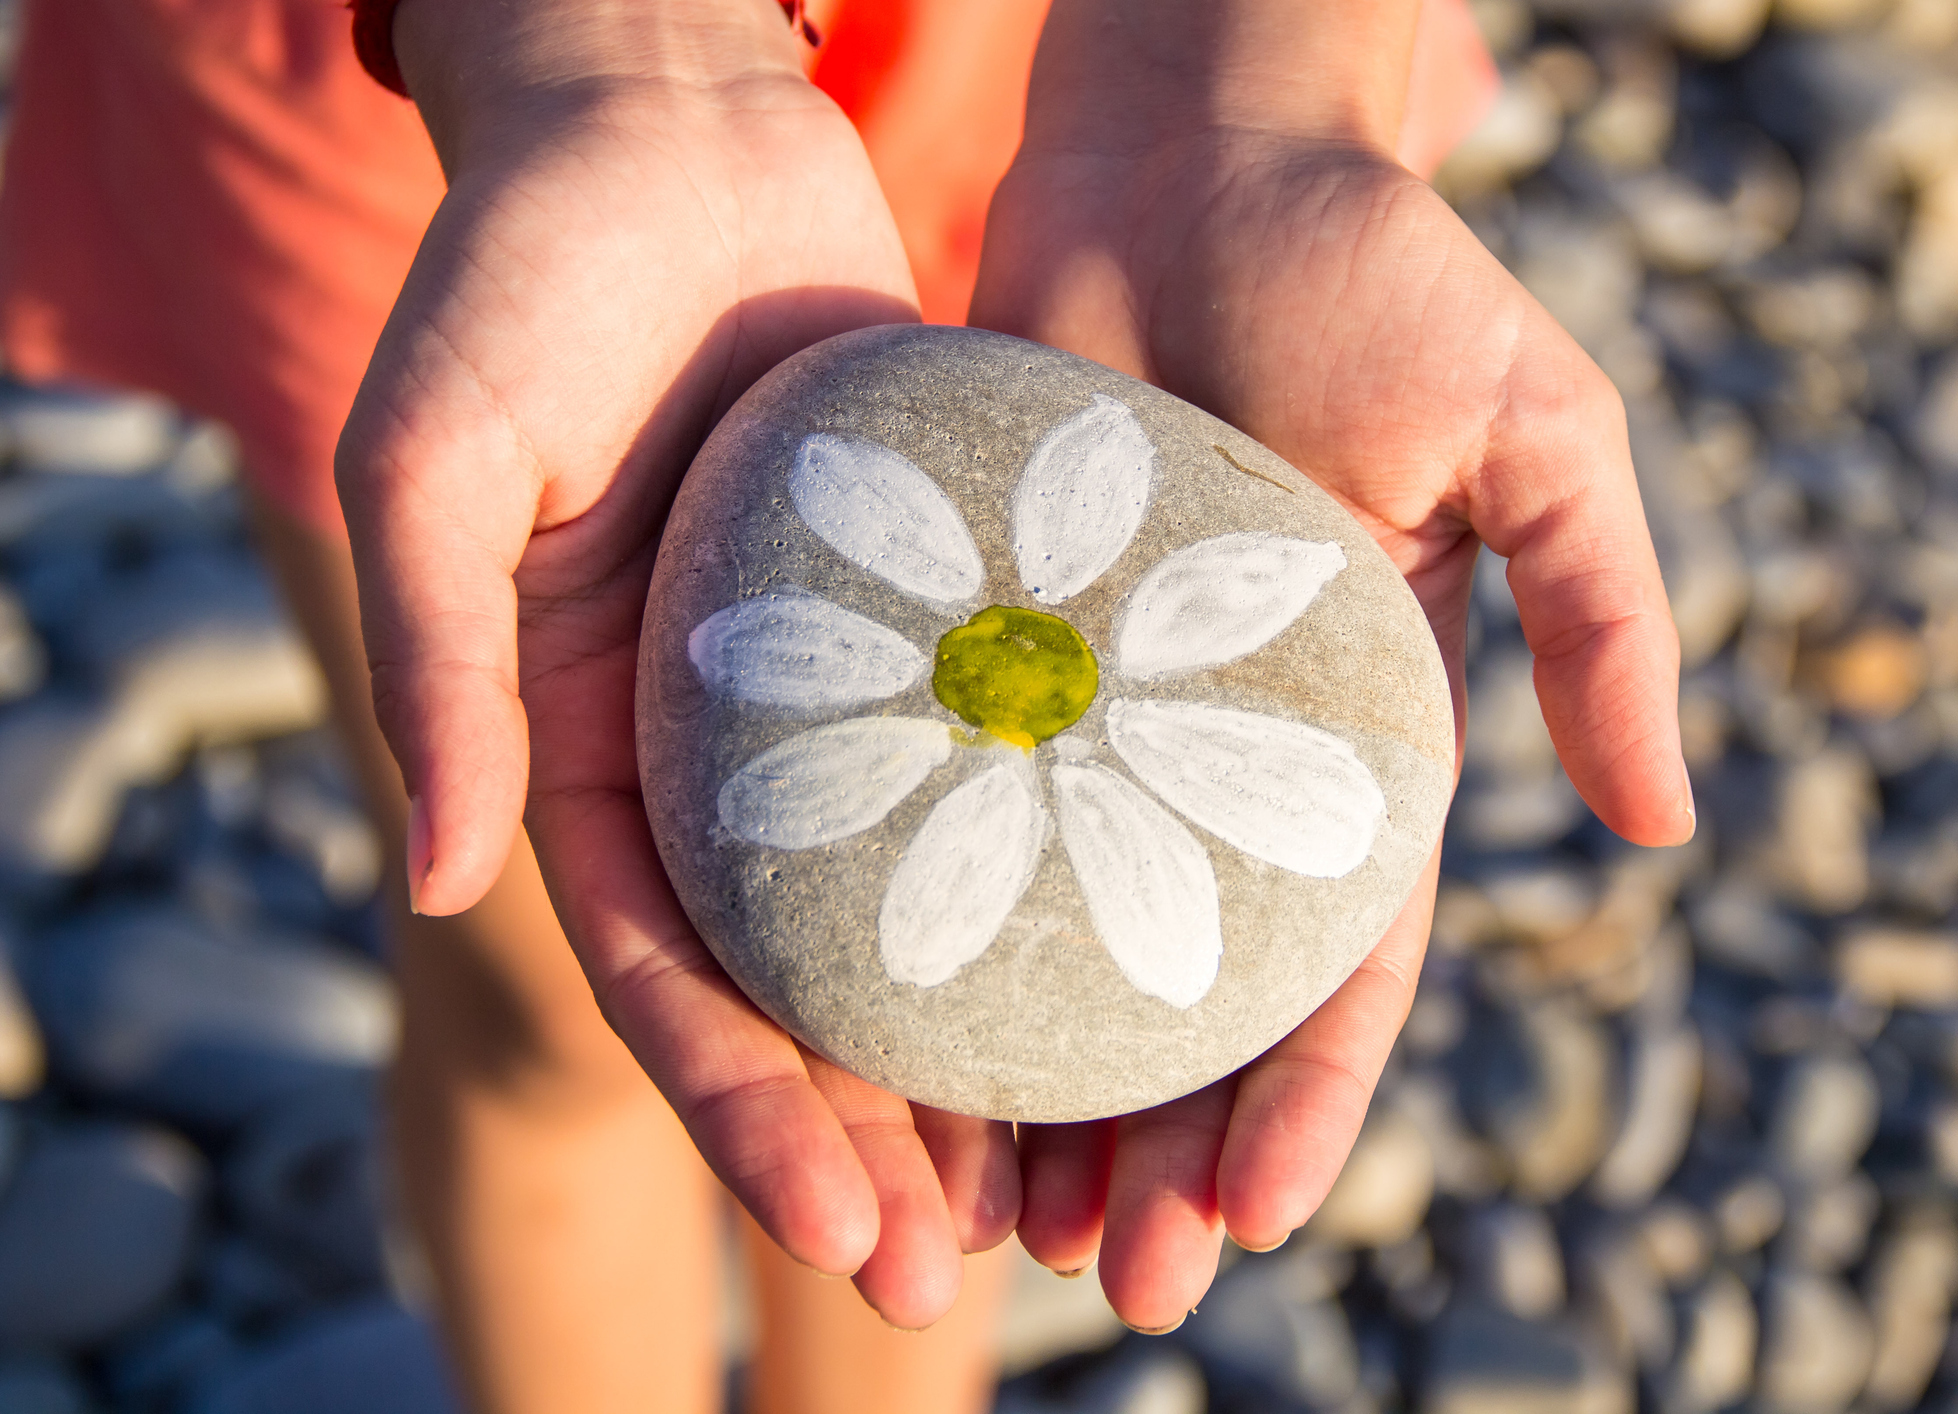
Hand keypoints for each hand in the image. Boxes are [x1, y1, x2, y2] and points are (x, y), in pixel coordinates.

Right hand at [338, 0, 1015, 1327]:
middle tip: (972, 1268)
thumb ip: (438, 659)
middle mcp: (716, 750)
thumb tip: (433, 877)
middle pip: (802, 987)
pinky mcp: (934, 622)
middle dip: (875, 1136)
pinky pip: (1004, 773)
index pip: (672, 974)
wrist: (669, 127)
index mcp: (583, 746)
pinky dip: (1053, 874)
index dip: (751, 1116)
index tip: (849, 1231)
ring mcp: (834, 697)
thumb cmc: (528, 271)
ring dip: (978, 1053)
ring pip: (916, 912)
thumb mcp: (435, 451)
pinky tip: (1140, 961)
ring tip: (1067, 1184)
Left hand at [971, 0, 1692, 1330]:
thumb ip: (1606, 612)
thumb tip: (1662, 826)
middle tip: (1111, 1276)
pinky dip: (919, 932)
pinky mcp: (984, 647)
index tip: (1250, 1217)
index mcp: (1357, 730)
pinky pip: (946, 813)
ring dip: (1034, 1087)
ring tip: (993, 1226)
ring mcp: (1095, 708)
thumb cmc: (1374, 266)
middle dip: (1159, 1139)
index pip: (1340, 955)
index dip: (1304, 1093)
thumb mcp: (1533, 428)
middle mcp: (1221, 746)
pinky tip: (874, 1042)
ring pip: (1059, 938)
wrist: (1188, 149)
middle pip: (1189, 986)